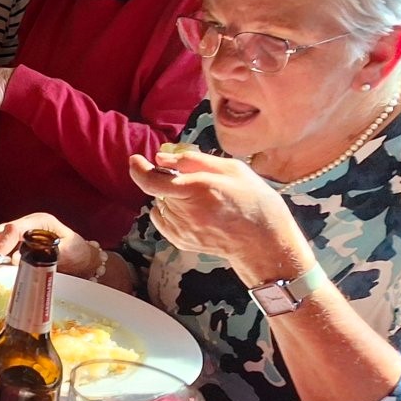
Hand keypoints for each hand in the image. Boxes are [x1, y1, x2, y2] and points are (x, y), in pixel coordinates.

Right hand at [0, 212, 95, 273]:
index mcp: (41, 222)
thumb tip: (17, 260)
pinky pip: (2, 245)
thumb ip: (43, 255)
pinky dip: (1, 254)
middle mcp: (28, 224)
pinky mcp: (19, 241)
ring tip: (4, 265)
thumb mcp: (66, 252)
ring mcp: (23, 231)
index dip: (4, 242)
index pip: (15, 228)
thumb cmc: (78, 252)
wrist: (83, 257)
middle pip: (1, 230)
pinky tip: (6, 263)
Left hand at [128, 148, 308, 282]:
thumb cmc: (253, 201)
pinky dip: (172, 210)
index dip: (139, 169)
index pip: (152, 181)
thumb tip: (160, 157)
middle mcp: (185, 211)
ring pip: (161, 202)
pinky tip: (196, 212)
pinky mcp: (178, 240)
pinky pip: (162, 217)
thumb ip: (193, 160)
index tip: (136, 159)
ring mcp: (180, 229)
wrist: (263, 243)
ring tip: (203, 200)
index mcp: (198, 189)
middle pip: (159, 188)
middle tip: (199, 182)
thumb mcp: (232, 169)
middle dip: (170, 180)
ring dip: (173, 196)